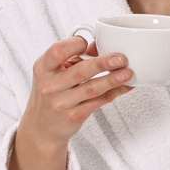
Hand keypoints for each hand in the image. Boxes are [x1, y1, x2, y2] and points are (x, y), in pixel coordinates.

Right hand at [18, 36, 133, 151]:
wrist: (41, 126)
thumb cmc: (51, 92)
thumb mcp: (55, 71)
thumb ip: (76, 57)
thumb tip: (101, 45)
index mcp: (43, 68)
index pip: (58, 51)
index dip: (75, 44)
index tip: (88, 43)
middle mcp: (49, 85)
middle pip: (80, 71)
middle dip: (103, 63)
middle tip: (121, 58)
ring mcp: (61, 103)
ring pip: (92, 89)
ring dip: (112, 80)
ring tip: (128, 73)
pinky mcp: (74, 116)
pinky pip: (98, 102)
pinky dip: (113, 93)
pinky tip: (124, 86)